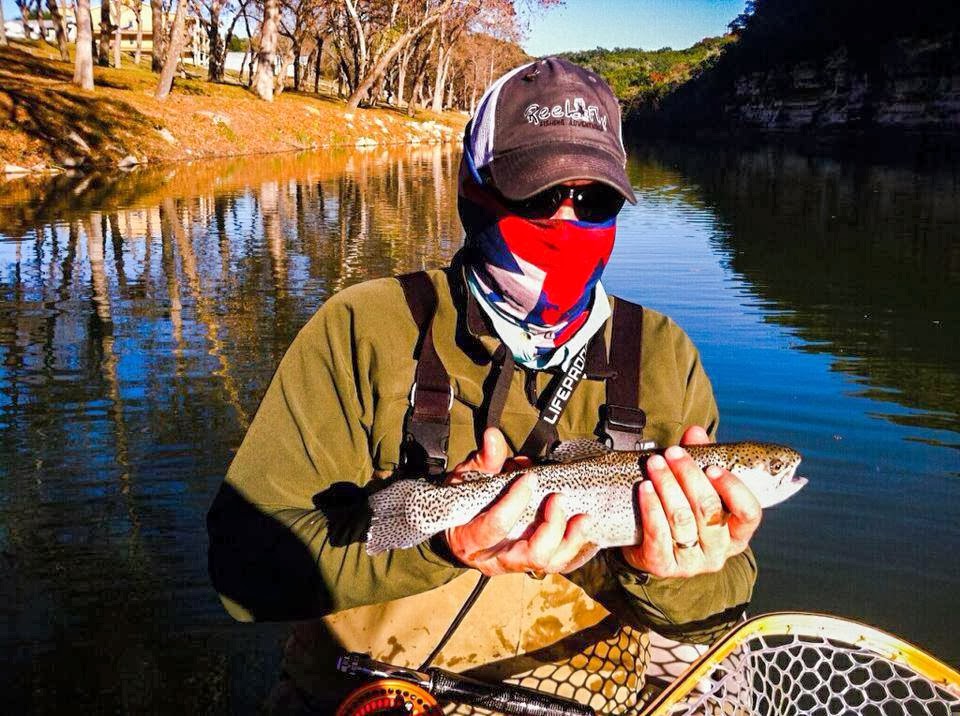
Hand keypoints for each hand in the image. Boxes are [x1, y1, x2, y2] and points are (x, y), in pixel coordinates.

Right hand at [443, 428, 596, 576]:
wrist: (459, 526)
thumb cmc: (462, 502)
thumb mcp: (466, 479)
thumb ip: (482, 460)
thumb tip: (493, 436)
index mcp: (470, 540)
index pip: (497, 526)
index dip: (515, 502)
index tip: (529, 477)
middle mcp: (494, 560)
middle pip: (531, 554)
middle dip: (551, 526)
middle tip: (558, 497)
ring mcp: (514, 565)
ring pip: (548, 562)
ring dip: (569, 539)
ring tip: (583, 517)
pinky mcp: (530, 563)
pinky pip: (557, 562)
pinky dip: (573, 545)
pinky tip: (583, 527)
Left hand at [620, 425, 761, 578]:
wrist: (648, 546)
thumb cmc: (681, 510)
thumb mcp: (694, 486)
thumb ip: (699, 459)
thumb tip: (696, 432)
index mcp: (736, 533)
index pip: (749, 513)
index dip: (733, 489)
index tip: (712, 467)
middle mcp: (719, 551)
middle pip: (709, 510)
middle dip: (689, 476)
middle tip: (673, 454)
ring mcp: (692, 563)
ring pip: (681, 519)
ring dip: (667, 486)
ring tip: (655, 464)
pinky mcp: (664, 566)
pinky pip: (658, 534)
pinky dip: (651, 507)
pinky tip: (644, 488)